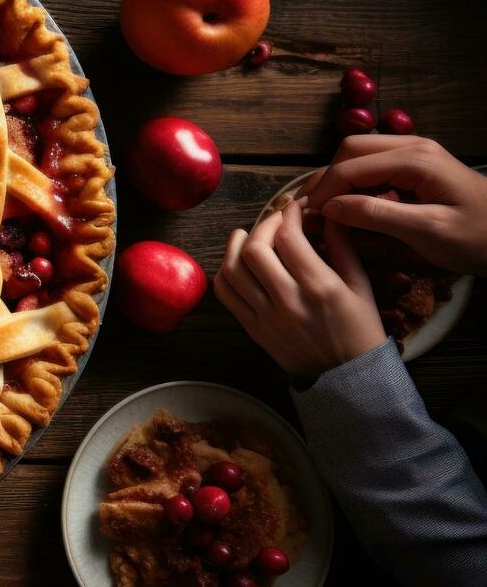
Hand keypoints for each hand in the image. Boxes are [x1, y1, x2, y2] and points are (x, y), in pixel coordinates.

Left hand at [214, 200, 386, 376]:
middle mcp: (289, 301)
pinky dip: (225, 272)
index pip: (289, 238)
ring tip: (243, 234)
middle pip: (256, 250)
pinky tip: (234, 262)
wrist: (348, 379)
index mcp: (320, 288)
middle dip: (262, 225)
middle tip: (273, 220)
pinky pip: (226, 295)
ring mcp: (266, 317)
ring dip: (234, 246)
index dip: (288, 215)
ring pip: (232, 270)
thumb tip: (326, 215)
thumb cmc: (361, 330)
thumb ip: (343, 248)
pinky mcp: (253, 329)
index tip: (294, 207)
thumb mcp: (361, 287)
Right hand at [304, 134, 486, 276]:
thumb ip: (376, 215)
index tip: (308, 219)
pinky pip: (376, 166)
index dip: (324, 191)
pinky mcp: (419, 167)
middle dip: (327, 179)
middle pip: (351, 150)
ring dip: (339, 180)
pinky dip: (357, 184)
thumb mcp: (427, 232)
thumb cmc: (479, 238)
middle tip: (312, 211)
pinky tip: (352, 208)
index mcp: (416, 159)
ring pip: (360, 155)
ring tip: (326, 211)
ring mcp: (417, 154)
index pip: (350, 165)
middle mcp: (414, 147)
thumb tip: (330, 208)